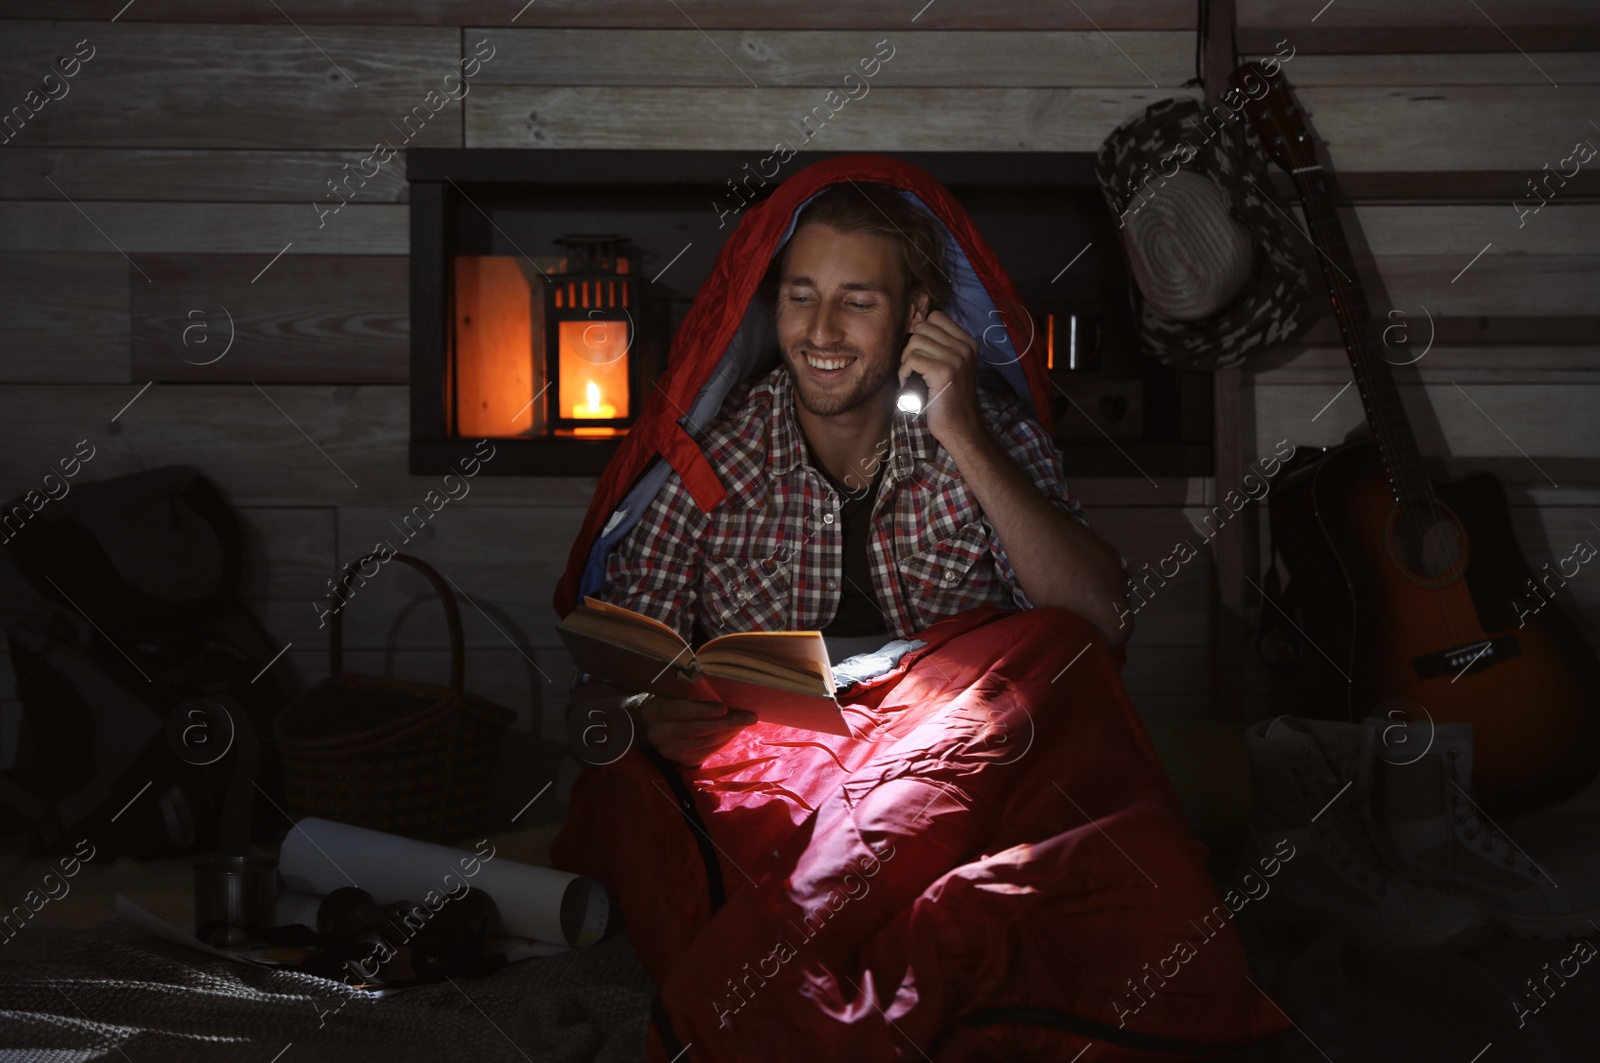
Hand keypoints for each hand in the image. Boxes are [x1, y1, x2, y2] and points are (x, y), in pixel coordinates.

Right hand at [637, 695, 756, 767]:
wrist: (644, 727)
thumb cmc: (664, 702)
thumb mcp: (669, 694)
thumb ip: (688, 693)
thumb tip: (721, 689)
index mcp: (656, 712)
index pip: (682, 711)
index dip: (704, 709)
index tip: (725, 706)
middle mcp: (660, 734)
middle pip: (698, 729)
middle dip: (727, 722)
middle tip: (750, 716)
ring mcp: (670, 751)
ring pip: (706, 742)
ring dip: (729, 731)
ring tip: (746, 721)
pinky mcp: (681, 762)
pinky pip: (708, 751)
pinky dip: (724, 741)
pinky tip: (734, 731)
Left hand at [898, 310, 981, 447]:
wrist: (960, 427)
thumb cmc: (949, 398)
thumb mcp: (952, 366)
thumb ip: (940, 345)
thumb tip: (914, 326)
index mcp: (968, 342)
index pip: (936, 317)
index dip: (921, 333)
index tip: (921, 354)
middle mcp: (964, 347)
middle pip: (923, 328)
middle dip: (911, 346)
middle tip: (914, 367)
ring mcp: (956, 358)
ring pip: (914, 342)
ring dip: (906, 360)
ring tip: (912, 376)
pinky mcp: (943, 371)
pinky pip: (911, 360)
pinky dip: (903, 373)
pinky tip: (909, 384)